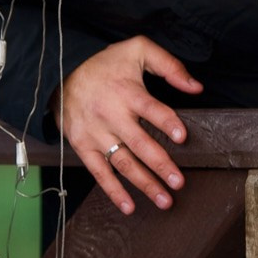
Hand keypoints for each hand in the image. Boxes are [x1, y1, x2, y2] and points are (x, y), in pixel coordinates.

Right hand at [53, 36, 201, 215]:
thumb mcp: (137, 50)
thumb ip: (169, 65)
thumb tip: (196, 87)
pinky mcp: (84, 147)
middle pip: (139, 143)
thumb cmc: (106, 63)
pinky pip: (100, 173)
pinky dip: (113, 191)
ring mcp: (97, 134)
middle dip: (160, 165)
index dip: (166, 122)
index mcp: (127, 92)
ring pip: (123, 163)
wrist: (61, 72)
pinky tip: (129, 207)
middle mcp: (112, 115)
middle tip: (179, 182)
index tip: (182, 137)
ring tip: (164, 200)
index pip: (150, 109)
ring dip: (144, 184)